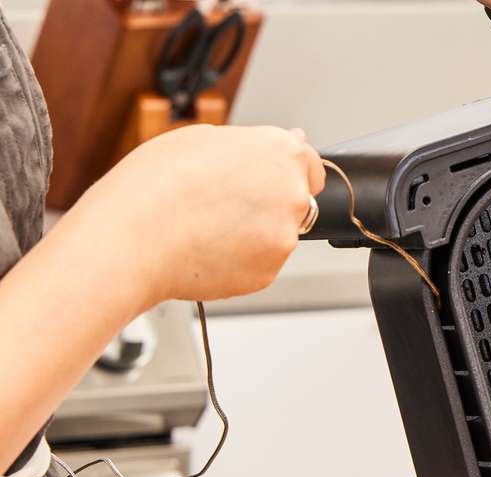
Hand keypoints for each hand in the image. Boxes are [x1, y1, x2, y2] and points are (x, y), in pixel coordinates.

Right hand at [68, 124, 323, 306]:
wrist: (130, 239)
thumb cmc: (154, 184)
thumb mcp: (199, 138)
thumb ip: (251, 144)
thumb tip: (290, 139)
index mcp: (279, 153)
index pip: (310, 164)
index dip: (285, 171)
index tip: (267, 178)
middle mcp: (293, 195)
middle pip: (294, 201)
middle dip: (267, 202)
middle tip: (218, 202)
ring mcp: (283, 238)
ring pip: (275, 234)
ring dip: (251, 232)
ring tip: (203, 224)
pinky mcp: (268, 273)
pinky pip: (259, 263)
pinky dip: (239, 259)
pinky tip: (205, 247)